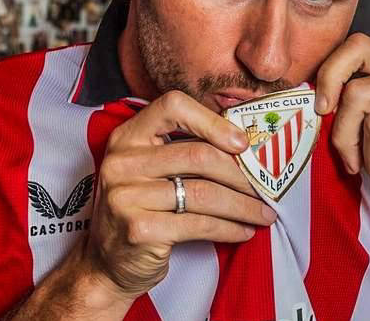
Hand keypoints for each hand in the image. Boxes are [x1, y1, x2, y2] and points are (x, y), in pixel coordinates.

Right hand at [84, 90, 276, 300]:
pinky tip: (243, 231)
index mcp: (127, 136)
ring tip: (263, 213)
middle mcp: (122, 161)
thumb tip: (243, 146)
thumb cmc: (140, 210)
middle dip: (240, 174)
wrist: (105, 264)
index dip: (212, 121)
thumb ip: (181, 150)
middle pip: (197, 155)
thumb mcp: (148, 171)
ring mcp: (127, 196)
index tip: (242, 143)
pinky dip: (229, 228)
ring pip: (203, 193)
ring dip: (242, 205)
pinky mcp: (139, 229)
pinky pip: (198, 224)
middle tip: (265, 188)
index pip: (172, 106)